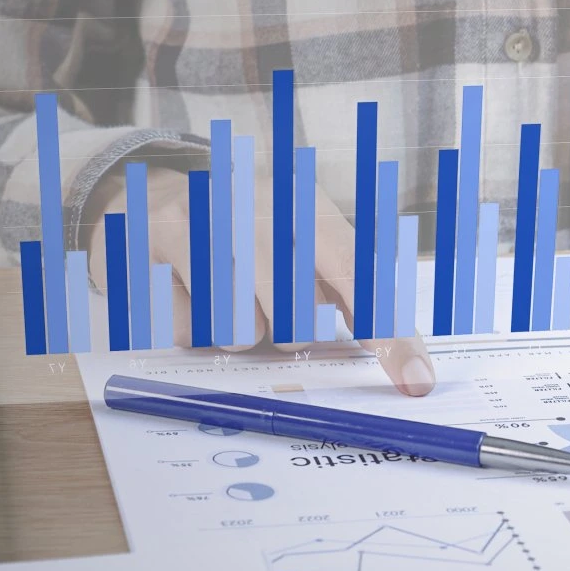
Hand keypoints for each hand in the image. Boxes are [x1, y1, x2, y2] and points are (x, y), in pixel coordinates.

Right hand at [89, 168, 436, 395]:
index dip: (390, 334)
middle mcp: (262, 208)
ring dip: (238, 333)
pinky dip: (193, 328)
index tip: (414, 382)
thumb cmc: (247, 231)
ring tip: (227, 295)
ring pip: (241, 334)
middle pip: (296, 322)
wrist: (155, 188)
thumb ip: (352, 294)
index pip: (361, 277)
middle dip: (283, 331)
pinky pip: (189, 332)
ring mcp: (207, 224)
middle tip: (266, 301)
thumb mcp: (304, 241)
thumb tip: (407, 366)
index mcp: (308, 206)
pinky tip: (189, 291)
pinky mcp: (160, 245)